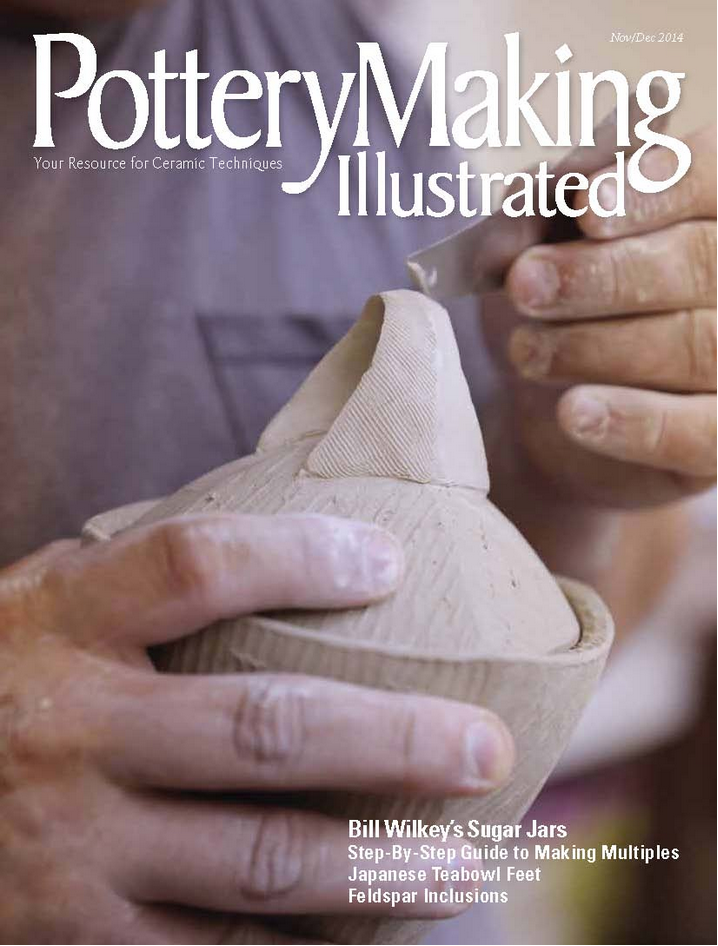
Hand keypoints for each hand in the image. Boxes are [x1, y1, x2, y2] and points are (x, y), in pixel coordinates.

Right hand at [0, 514, 513, 943]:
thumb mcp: (40, 608)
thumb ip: (137, 586)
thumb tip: (280, 550)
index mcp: (63, 622)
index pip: (198, 564)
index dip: (301, 555)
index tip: (391, 558)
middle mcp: (72, 732)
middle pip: (263, 728)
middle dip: (392, 740)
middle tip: (485, 746)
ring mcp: (72, 848)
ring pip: (256, 862)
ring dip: (377, 868)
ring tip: (464, 865)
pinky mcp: (73, 941)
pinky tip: (366, 936)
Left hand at [483, 124, 715, 508]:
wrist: (560, 417)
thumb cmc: (564, 311)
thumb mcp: (550, 248)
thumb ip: (553, 209)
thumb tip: (540, 192)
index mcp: (715, 216)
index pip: (713, 180)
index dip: (657, 189)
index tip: (587, 208)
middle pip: (701, 264)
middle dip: (605, 274)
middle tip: (526, 284)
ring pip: (698, 345)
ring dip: (598, 346)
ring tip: (526, 351)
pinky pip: (701, 432)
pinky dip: (637, 422)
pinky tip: (574, 413)